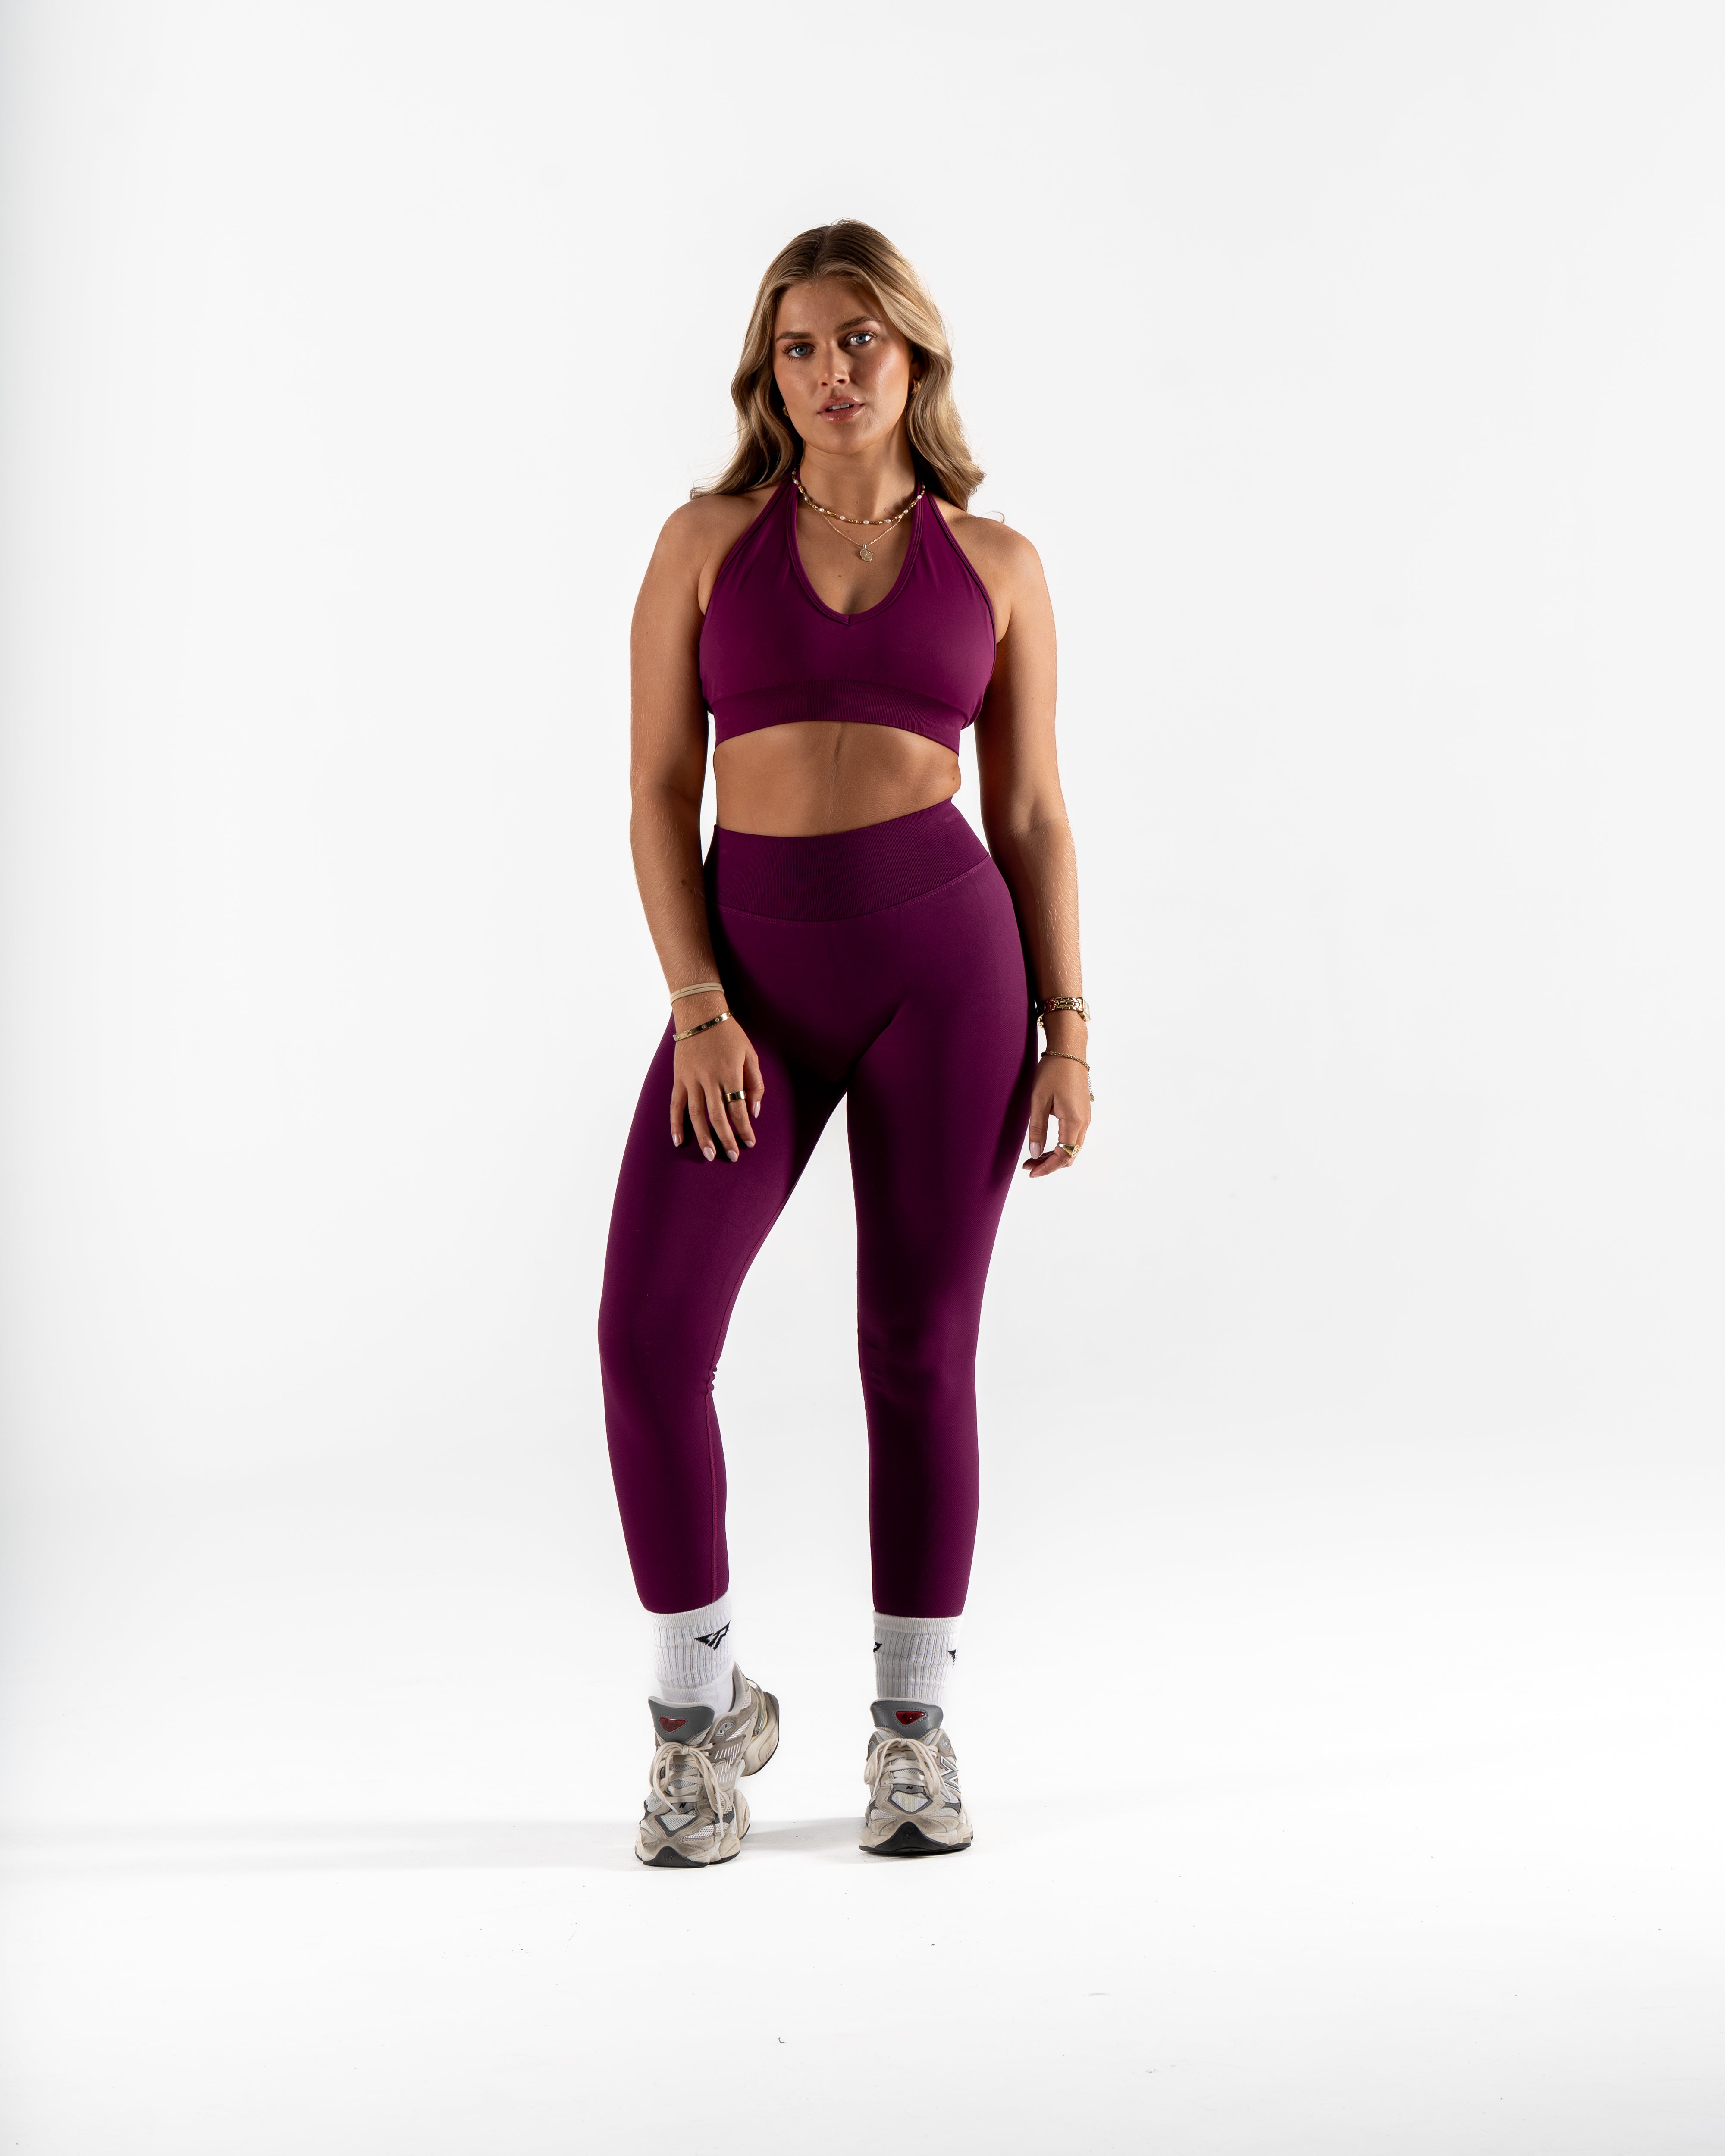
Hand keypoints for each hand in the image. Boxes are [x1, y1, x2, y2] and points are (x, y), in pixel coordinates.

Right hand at [670, 998, 763, 1161]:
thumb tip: (754, 1111)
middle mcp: (709, 1078)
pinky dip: (675, 1123)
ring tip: (709, 1155)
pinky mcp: (679, 1078)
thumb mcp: (750, 1054)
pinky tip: (679, 1140)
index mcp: (730, 1073)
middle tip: (732, 1156)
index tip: (750, 1142)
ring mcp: (691, 1079)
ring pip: (696, 1114)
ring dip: (703, 1136)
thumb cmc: (729, 1034)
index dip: (745, 1128)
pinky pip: (676, 1104)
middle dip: (726, 1138)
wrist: (700, 1013)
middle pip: (718, 1115)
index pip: (738, 1108)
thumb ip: (755, 1083)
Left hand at [1023, 1051, 1091, 1177]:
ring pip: (1073, 1148)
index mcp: (1074, 1121)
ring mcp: (1085, 1118)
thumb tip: (1035, 1153)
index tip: (1030, 1171)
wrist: (1069, 1051)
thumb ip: (1037, 1129)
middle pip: (1070, 1155)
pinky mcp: (1083, 1113)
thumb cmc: (1052, 1072)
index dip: (1047, 1168)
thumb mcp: (1038, 1100)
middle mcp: (1084, 1122)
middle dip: (1050, 1165)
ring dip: (1055, 1156)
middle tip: (1028, 1165)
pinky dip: (1061, 1145)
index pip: (1064, 1155)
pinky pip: (1074, 1137)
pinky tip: (1046, 1144)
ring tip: (1034, 1157)